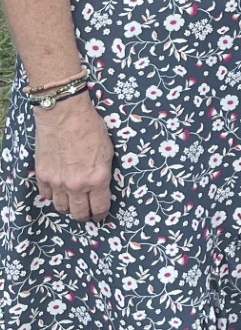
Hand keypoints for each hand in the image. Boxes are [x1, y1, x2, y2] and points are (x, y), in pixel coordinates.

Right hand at [33, 95, 112, 221]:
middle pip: (79, 213)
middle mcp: (77, 185)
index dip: (101, 214)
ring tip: (72, 202)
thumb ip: (103, 173)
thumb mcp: (107, 151)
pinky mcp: (43, 176)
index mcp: (98, 178)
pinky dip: (53, 195)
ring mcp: (58, 182)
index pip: (100, 208)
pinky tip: (58, 189)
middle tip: (86, 213)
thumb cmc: (90, 127)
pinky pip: (47, 195)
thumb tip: (101, 186)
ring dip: (68, 207)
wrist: (64, 114)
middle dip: (84, 215)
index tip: (100, 215)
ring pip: (61, 208)